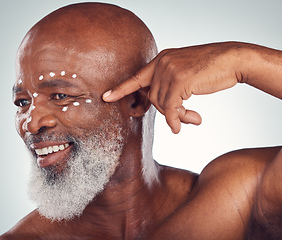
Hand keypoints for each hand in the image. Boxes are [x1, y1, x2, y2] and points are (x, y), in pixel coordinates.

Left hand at [103, 42, 244, 132]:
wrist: (233, 59)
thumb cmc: (212, 69)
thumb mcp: (186, 73)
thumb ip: (172, 87)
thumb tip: (169, 114)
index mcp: (161, 59)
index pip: (137, 77)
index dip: (121, 89)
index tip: (105, 97)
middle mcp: (162, 62)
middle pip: (153, 97)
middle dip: (168, 111)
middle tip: (187, 119)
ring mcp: (169, 69)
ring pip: (162, 104)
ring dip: (176, 115)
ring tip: (193, 118)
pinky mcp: (179, 79)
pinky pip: (171, 107)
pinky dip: (177, 118)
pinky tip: (190, 121)